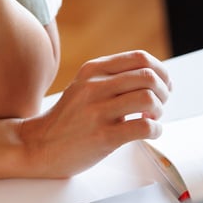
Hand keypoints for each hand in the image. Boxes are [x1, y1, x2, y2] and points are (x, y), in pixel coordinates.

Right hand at [16, 50, 171, 177]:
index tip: (163, 86)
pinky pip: (143, 127)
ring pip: (148, 99)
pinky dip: (156, 130)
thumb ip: (113, 78)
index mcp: (92, 70)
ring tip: (150, 118)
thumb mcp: (84, 86)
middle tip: (159, 105)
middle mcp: (94, 86)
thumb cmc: (68, 118)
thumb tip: (157, 78)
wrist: (38, 145)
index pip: (139, 58)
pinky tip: (148, 133)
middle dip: (163, 92)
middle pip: (148, 76)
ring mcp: (97, 111)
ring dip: (159, 111)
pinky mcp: (103, 136)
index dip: (161, 71)